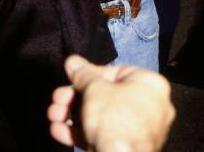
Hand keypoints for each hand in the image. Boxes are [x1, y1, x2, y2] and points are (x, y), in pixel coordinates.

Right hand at [48, 55, 174, 151]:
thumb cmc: (114, 119)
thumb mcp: (94, 88)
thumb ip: (82, 74)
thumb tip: (72, 61)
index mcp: (150, 85)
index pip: (116, 72)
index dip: (90, 75)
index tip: (72, 78)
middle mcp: (149, 107)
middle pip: (104, 96)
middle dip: (75, 98)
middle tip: (57, 99)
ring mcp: (138, 131)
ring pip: (100, 116)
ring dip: (73, 115)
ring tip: (53, 115)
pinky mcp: (125, 148)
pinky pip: (102, 134)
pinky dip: (81, 131)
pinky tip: (58, 130)